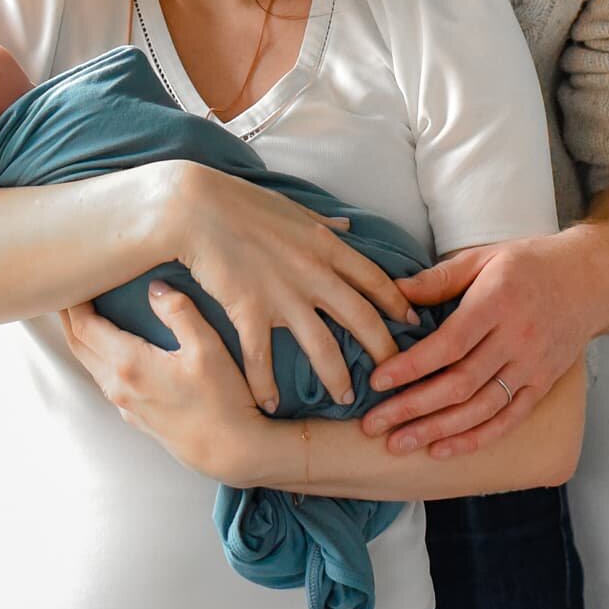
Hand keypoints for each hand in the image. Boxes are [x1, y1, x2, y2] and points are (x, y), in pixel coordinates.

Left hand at [60, 283, 265, 482]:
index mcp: (129, 364)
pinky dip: (99, 356)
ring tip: (87, 310)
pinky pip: (106, 380)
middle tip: (69, 287)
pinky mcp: (135, 416)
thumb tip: (154, 286)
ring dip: (83, 336)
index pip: (83, 325)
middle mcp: (117, 386)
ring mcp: (124, 405)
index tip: (73, 276)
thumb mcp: (208, 348)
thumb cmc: (223, 399)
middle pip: (77, 344)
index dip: (73, 299)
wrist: (230, 452)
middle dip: (69, 314)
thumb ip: (179, 311)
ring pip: (90, 363)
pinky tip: (115, 346)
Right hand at [162, 161, 417, 413]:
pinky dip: (266, 383)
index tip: (412, 323)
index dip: (397, 303)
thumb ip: (324, 223)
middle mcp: (313, 273)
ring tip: (345, 399)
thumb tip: (347, 225)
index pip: (374, 279)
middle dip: (384, 350)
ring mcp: (283, 294)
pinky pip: (262, 356)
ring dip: (337, 376)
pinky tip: (270, 405)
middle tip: (397, 375)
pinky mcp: (250, 309)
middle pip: (361, 318)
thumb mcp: (294, 209)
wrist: (196, 207)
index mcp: (326, 246)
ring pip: (323, 346)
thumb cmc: (242, 203)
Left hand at [362, 228, 608, 455]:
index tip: (378, 381)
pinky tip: (443, 449)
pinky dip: (476, 438)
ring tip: (400, 443)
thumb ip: (439, 278)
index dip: (412, 366)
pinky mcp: (543, 384)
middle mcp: (517, 339)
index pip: (449, 344)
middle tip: (374, 424)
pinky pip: (508, 419)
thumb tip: (394, 293)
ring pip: (481, 408)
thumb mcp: (484, 257)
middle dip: (413, 407)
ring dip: (438, 430)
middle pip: (460, 383)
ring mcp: (532, 366)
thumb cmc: (530, 264)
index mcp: (497, 302)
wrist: (591, 280)